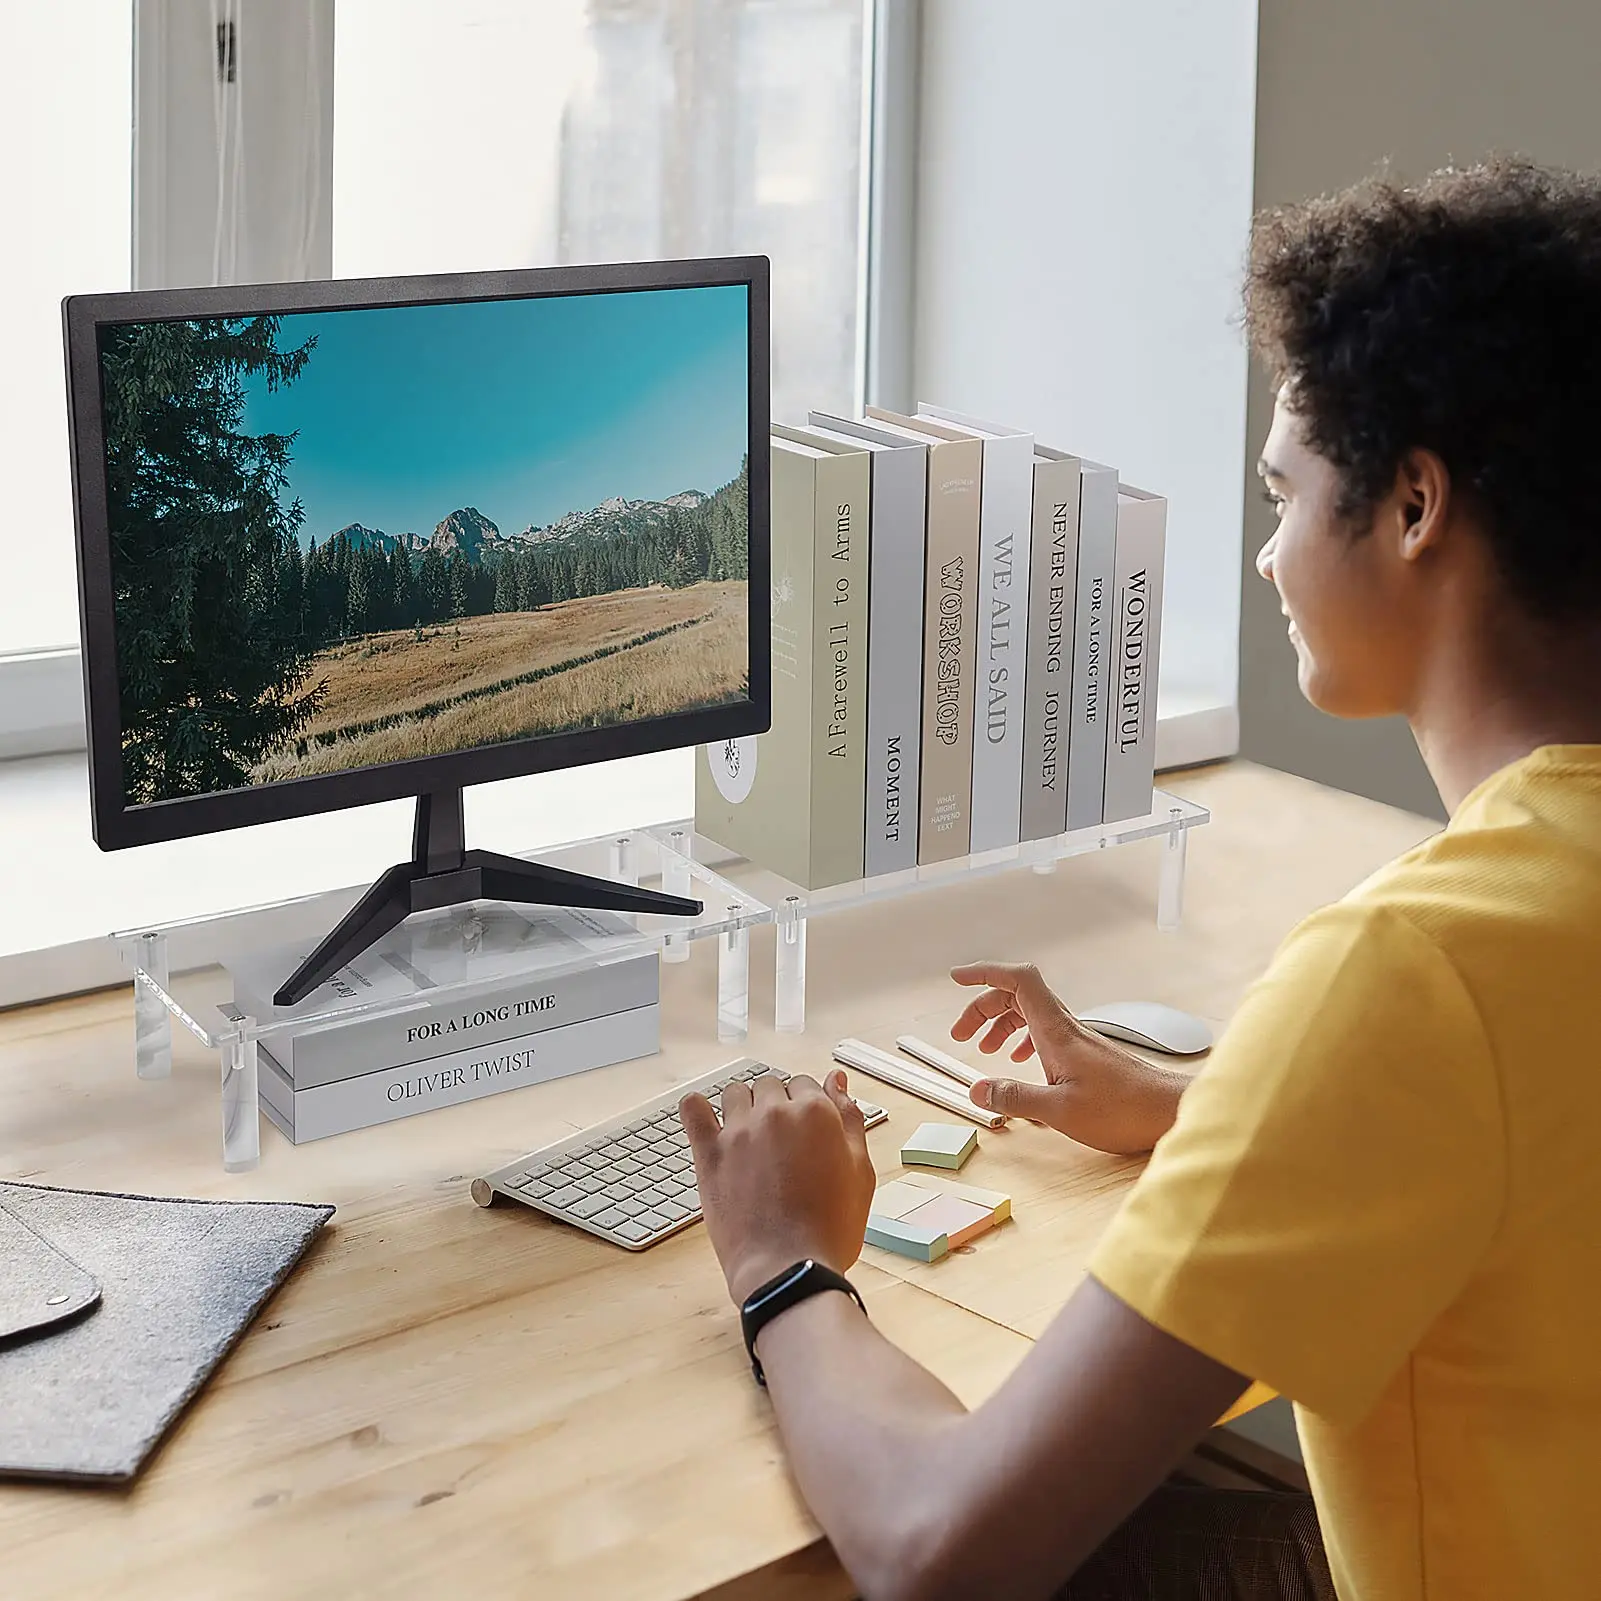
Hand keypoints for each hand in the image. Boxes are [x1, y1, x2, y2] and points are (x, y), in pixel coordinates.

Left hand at [680, 1070, 877, 1305]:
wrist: (788, 1270)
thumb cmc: (829, 1229)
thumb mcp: (860, 1172)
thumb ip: (850, 1119)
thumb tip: (838, 1081)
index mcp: (816, 1113)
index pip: (805, 1084)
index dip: (805, 1106)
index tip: (803, 1130)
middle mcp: (776, 1113)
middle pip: (770, 1085)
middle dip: (776, 1105)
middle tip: (779, 1142)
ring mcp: (739, 1132)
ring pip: (735, 1092)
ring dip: (743, 1106)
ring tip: (749, 1137)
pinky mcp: (709, 1154)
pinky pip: (693, 1110)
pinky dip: (697, 1108)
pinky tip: (704, 1118)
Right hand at [950, 962, 1188, 1154]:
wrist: (1170, 1111)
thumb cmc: (1125, 1109)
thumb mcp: (1060, 1111)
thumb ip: (1015, 1098)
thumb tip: (977, 1090)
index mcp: (1056, 1031)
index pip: (1018, 980)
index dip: (985, 972)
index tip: (957, 978)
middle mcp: (1065, 1027)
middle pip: (1016, 995)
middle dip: (983, 1007)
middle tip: (962, 1034)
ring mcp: (1076, 1039)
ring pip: (1029, 1013)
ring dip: (1001, 1023)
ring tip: (985, 1048)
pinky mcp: (1085, 1054)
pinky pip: (1044, 1032)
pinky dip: (1022, 1038)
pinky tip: (1019, 1060)